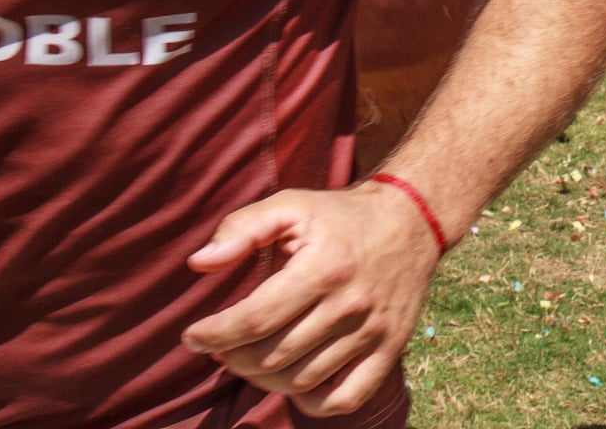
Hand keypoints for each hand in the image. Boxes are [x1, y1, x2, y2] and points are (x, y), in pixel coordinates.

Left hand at [184, 181, 442, 416]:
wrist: (413, 219)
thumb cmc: (341, 215)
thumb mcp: (292, 205)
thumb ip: (243, 228)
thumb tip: (199, 263)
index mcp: (323, 267)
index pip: (255, 319)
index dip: (215, 334)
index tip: (192, 336)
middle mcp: (350, 304)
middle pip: (273, 355)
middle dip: (232, 356)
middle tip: (220, 345)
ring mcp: (372, 331)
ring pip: (302, 380)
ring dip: (262, 378)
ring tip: (248, 358)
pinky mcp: (389, 349)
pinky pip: (345, 398)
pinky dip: (312, 401)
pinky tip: (292, 381)